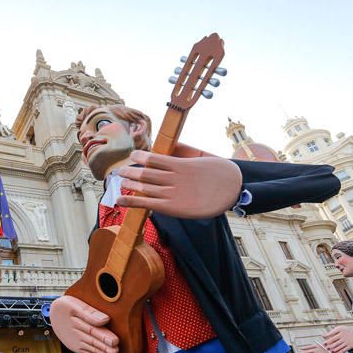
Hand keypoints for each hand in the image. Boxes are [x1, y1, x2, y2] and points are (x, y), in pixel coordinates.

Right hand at [49, 295, 118, 352]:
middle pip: (93, 341)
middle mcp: (76, 334)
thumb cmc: (63, 307)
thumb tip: (104, 320)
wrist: (51, 315)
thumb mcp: (73, 304)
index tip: (115, 341)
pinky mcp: (76, 347)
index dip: (104, 336)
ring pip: (92, 349)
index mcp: (76, 322)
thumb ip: (88, 312)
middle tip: (117, 352)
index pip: (92, 330)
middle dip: (106, 348)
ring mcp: (76, 342)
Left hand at [116, 146, 241, 218]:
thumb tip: (171, 144)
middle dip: (130, 171)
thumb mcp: (203, 156)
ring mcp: (172, 193)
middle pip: (146, 173)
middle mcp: (174, 178)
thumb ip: (185, 150)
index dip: (140, 156)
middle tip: (121, 170)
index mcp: (180, 164)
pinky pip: (147, 204)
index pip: (154, 158)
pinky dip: (131, 202)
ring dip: (129, 183)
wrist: (234, 190)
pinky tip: (119, 200)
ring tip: (120, 181)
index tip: (133, 155)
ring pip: (144, 187)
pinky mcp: (173, 208)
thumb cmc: (220, 172)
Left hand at [325, 326, 352, 352]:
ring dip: (334, 350)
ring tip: (330, 351)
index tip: (324, 342)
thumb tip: (323, 336)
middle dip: (330, 345)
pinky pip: (344, 350)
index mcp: (340, 331)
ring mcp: (347, 341)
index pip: (332, 334)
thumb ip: (331, 332)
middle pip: (335, 341)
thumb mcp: (338, 329)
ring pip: (339, 346)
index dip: (328, 339)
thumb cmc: (344, 331)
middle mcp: (344, 336)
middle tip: (325, 348)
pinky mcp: (350, 346)